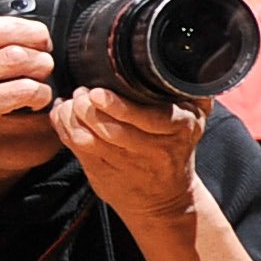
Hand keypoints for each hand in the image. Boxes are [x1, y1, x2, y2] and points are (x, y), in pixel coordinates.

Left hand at [51, 88, 209, 231]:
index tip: (98, 92)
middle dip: (87, 107)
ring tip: (70, 102)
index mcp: (177, 130)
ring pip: (88, 138)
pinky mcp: (99, 172)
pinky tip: (63, 114)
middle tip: (82, 92)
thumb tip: (190, 61)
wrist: (164, 200)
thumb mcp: (198, 121)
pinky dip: (63, 128)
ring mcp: (122, 163)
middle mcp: (151, 149)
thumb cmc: (177, 151)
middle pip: (110, 128)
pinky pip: (75, 147)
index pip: (146, 119)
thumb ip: (195, 93)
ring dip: (72, 118)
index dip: (118, 106)